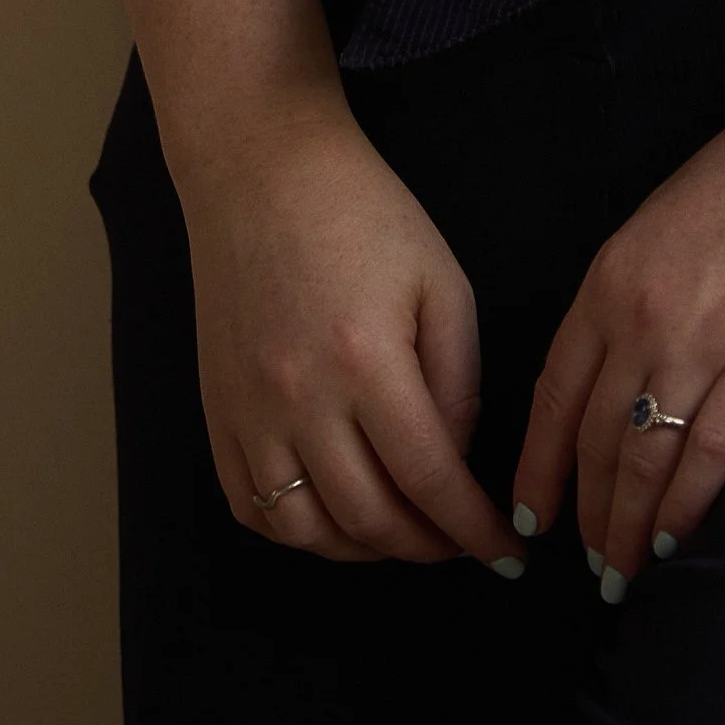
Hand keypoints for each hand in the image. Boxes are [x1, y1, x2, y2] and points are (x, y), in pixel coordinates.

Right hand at [172, 97, 522, 573]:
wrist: (261, 169)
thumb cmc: (363, 213)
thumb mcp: (440, 280)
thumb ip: (459, 379)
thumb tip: (454, 460)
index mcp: (367, 361)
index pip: (430, 481)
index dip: (475, 530)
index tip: (507, 554)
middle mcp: (299, 400)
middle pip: (369, 521)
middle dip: (427, 548)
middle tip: (459, 543)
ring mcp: (247, 412)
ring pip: (305, 532)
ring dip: (363, 551)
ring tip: (402, 533)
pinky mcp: (217, 411)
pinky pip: (250, 507)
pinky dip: (297, 532)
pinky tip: (334, 516)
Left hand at [509, 71, 724, 596]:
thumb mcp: (665, 220)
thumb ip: (636, 289)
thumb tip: (621, 362)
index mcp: (612, 276)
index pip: (554, 391)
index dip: (538, 462)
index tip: (528, 513)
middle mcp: (641, 316)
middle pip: (593, 438)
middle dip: (584, 512)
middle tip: (587, 563)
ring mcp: (702, 342)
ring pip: (643, 460)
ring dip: (627, 527)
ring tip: (623, 573)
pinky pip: (710, 456)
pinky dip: (687, 508)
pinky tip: (674, 541)